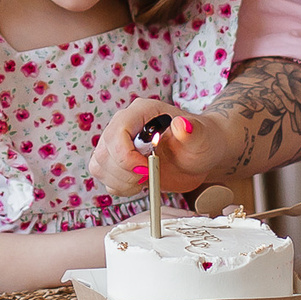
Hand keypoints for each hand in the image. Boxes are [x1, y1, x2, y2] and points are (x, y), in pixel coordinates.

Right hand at [88, 100, 222, 196]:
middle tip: (149, 175)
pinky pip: (104, 178)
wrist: (200, 156)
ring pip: (99, 166)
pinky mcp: (117, 162)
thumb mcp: (202, 137)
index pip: (117, 132)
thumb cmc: (201, 141)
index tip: (146, 169)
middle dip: (124, 172)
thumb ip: (192, 131)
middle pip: (104, 152)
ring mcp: (118, 144)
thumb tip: (182, 125)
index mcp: (142, 112)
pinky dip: (120, 187)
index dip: (125, 156)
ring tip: (145, 179)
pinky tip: (140, 184)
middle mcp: (124, 125)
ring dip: (120, 181)